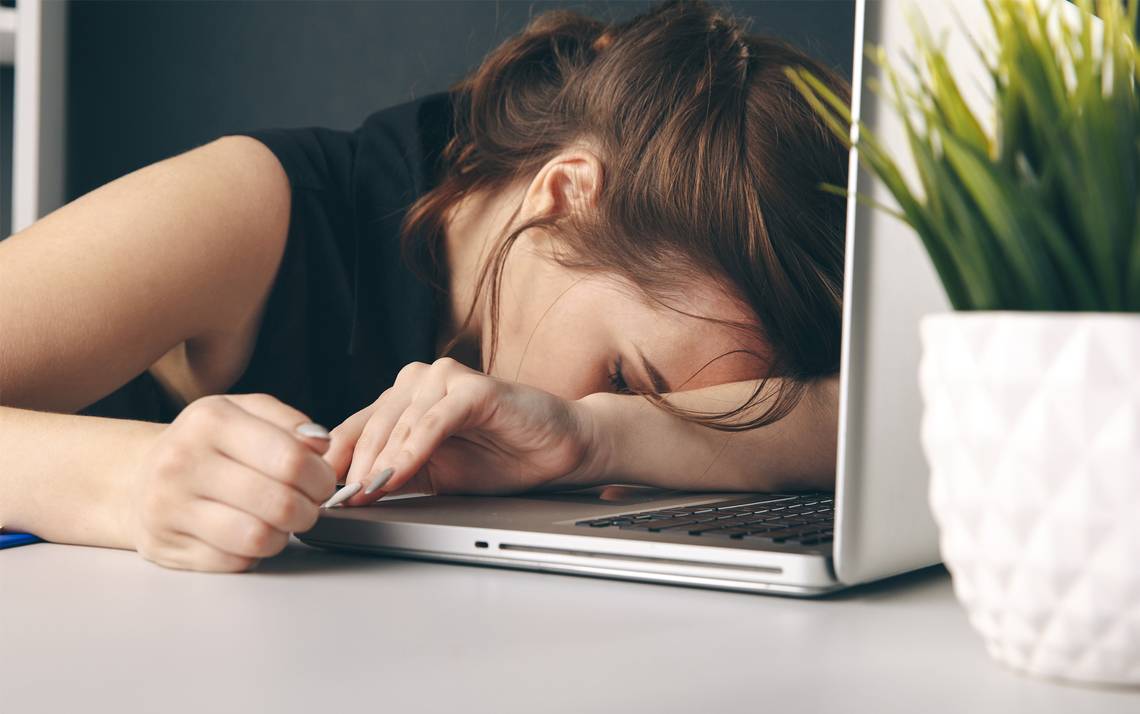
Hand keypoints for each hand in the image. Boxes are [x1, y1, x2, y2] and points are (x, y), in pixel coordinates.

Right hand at [124, 393, 337, 571]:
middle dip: (309, 510)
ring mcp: (168, 508)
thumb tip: (321, 444)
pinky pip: (235, 563)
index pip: (290, 459)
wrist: (140, 476)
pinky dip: (254, 552)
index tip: (323, 482)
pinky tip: (249, 532)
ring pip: (257, 538)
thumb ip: (290, 423)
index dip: (320, 477)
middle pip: (279, 503)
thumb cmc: (207, 444)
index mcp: (210, 420)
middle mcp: (182, 462)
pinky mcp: (165, 547)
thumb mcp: (246, 413)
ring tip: (281, 521)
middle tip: (308, 505)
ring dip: (283, 534)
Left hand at [322, 358, 607, 504]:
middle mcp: (419, 381)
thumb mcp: (433, 475)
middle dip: (354, 466)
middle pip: (371, 425)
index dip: (336, 462)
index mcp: (404, 399)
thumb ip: (394, 475)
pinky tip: (398, 472)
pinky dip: (413, 448)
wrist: (559, 451)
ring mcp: (446, 379)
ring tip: (365, 492)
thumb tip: (346, 494)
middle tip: (339, 500)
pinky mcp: (473, 388)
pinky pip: (433, 421)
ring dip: (379, 461)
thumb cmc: (502, 458)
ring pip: (398, 422)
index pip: (356, 428)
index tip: (317, 494)